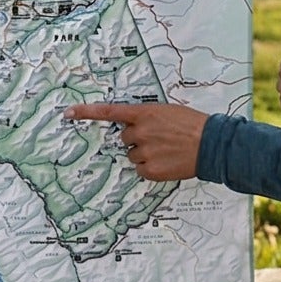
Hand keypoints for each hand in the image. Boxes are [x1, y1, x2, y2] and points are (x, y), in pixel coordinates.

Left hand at [64, 101, 208, 179]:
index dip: (86, 112)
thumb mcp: (168, 112)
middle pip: (124, 138)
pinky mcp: (151, 170)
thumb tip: (134, 126)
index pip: (109, 111)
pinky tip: (167, 162)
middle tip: (159, 139)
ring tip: (166, 150)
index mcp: (144, 113)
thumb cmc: (193, 125)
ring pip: (132, 155)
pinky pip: (141, 170)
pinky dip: (151, 168)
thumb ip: (147, 117)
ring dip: (145, 154)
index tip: (68, 113)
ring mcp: (145, 152)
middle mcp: (141, 131)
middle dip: (137, 139)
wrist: (212, 144)